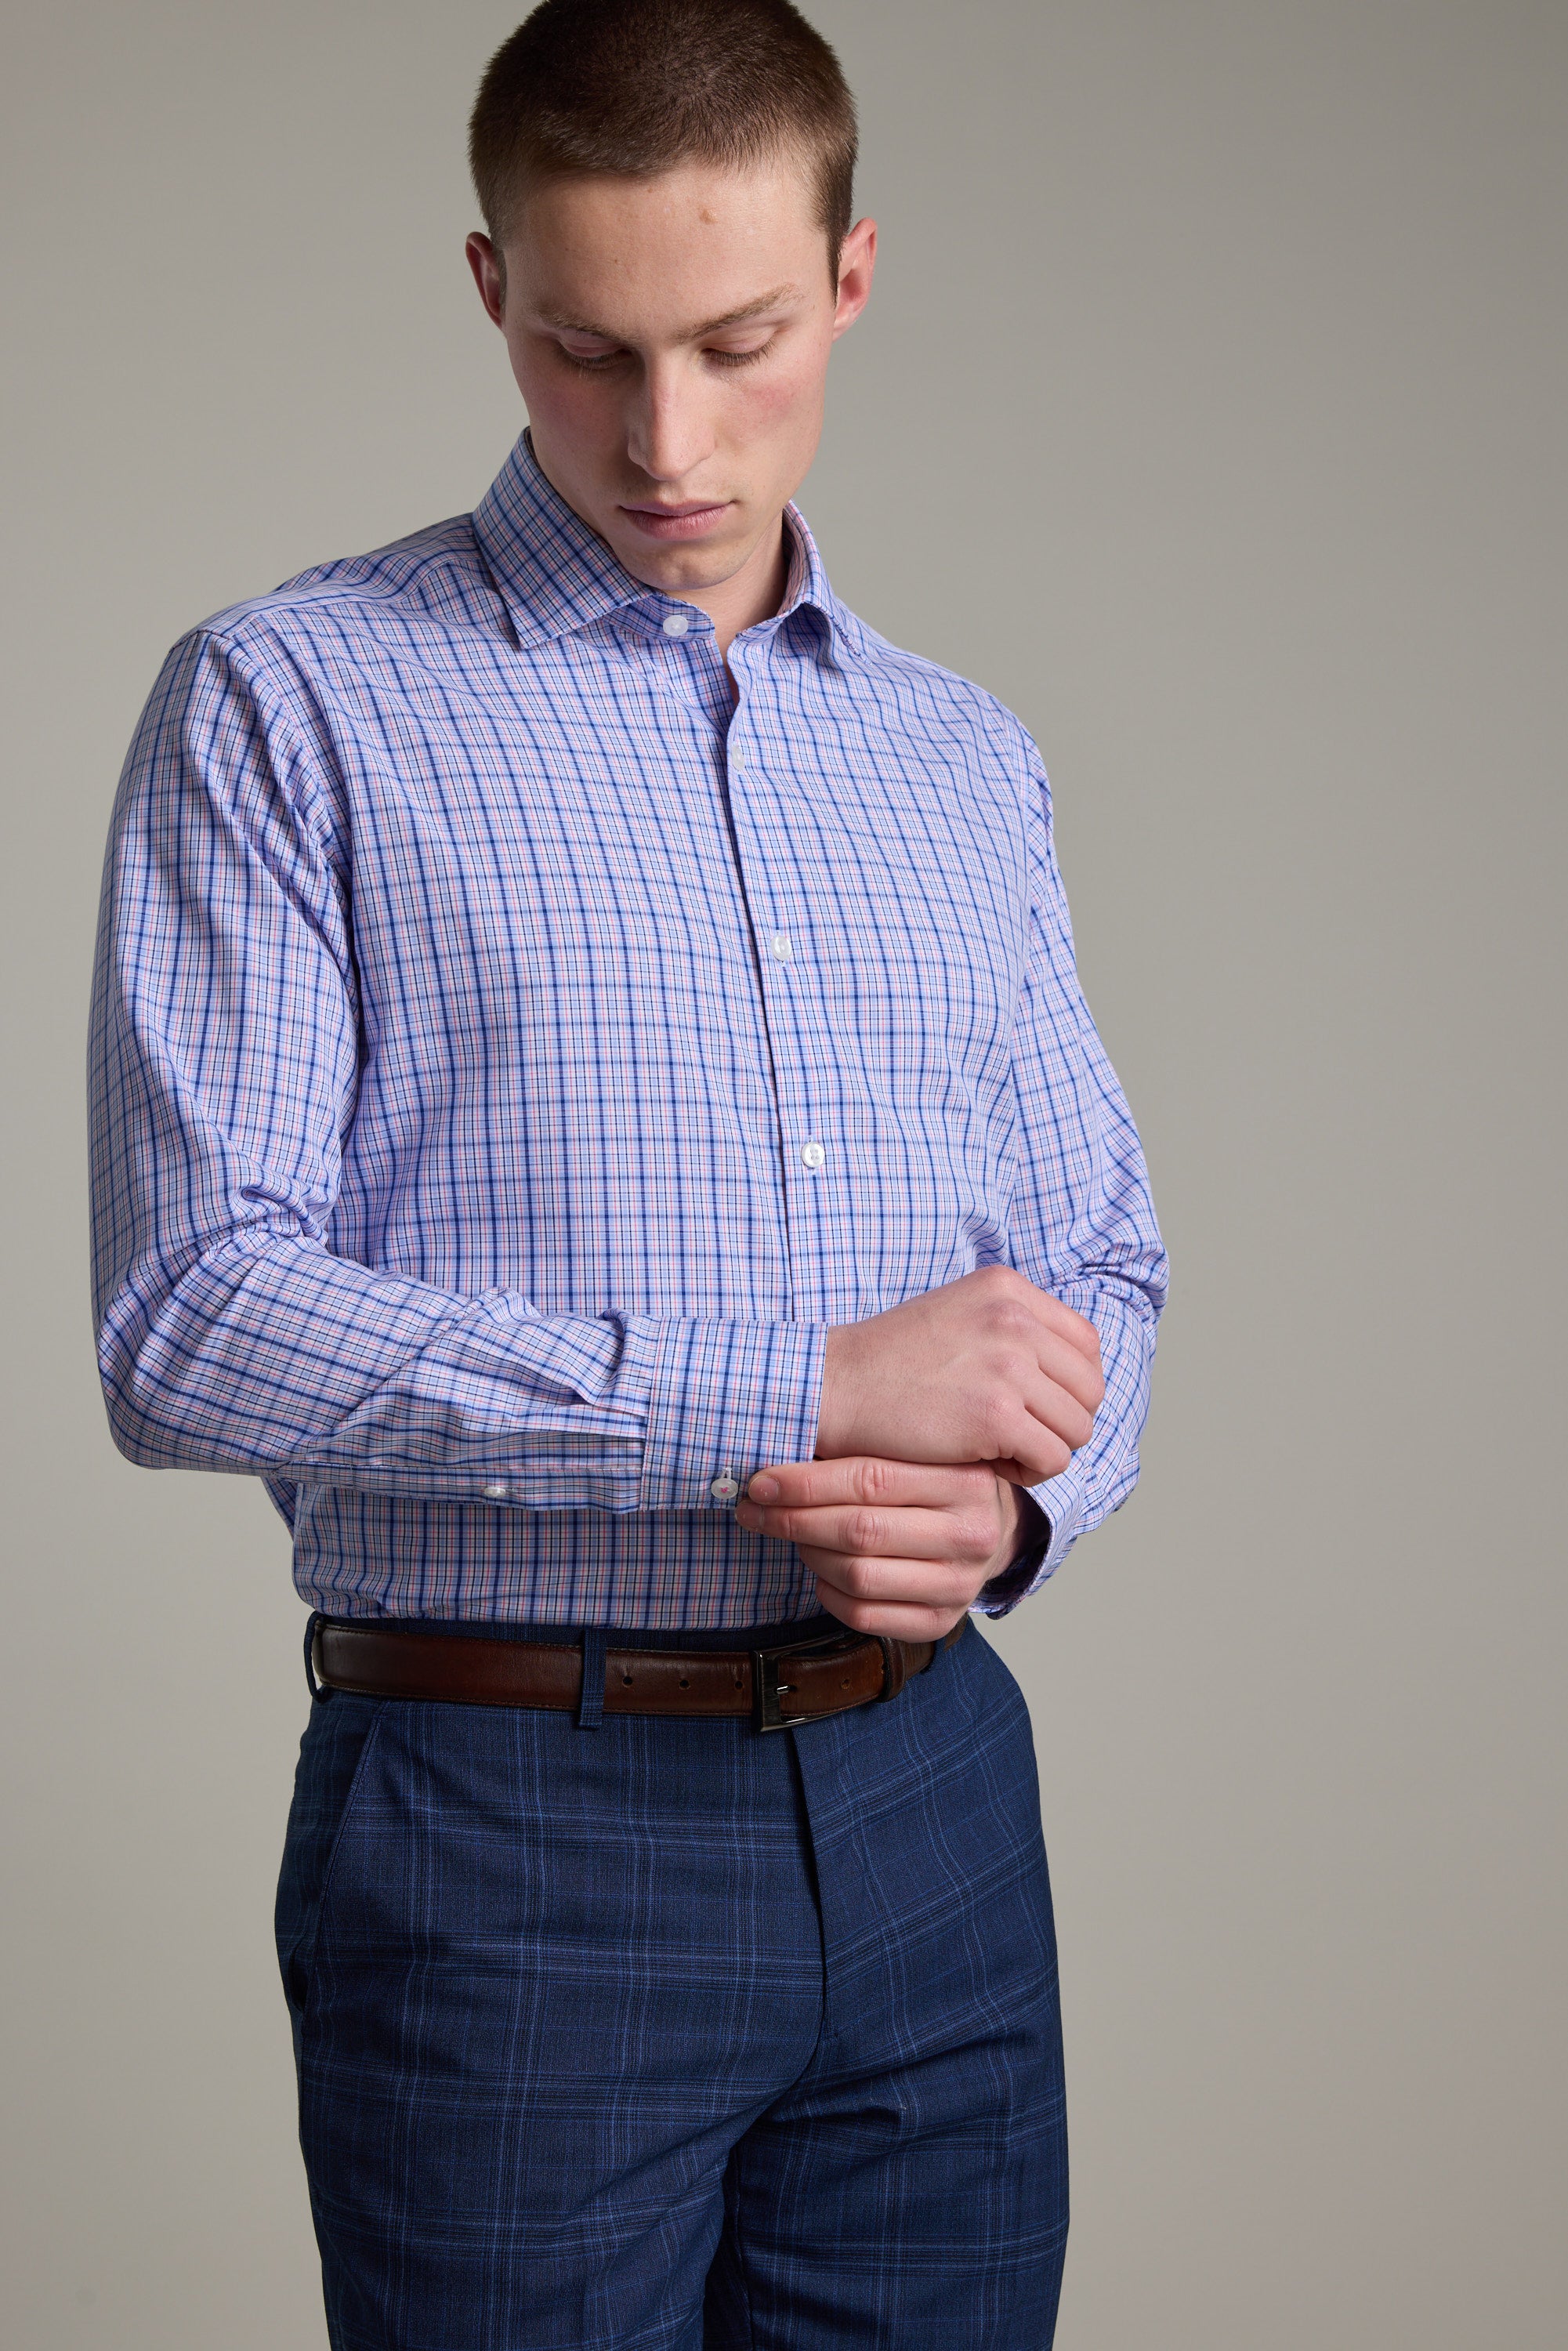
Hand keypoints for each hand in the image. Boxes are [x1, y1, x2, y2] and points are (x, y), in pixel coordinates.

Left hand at [736, 1456, 1034, 1638]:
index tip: (761, 1482)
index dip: (806, 1483)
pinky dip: (827, 1592)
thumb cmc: (937, 1483)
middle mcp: (971, 1535)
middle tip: (754, 1510)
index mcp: (965, 1481)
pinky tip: (820, 1570)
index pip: (871, 1479)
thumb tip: (781, 1441)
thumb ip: (867, 1448)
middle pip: (860, 1531)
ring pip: (858, 1576)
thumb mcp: (921, 1452)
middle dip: (794, 1520)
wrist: (992, 1530)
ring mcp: (959, 1585)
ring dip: (809, 1554)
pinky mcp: (940, 1622)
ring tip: (791, 1534)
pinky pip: (863, 1614)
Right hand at [815, 1266, 1103, 1484]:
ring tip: (1002, 1450)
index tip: (1034, 1405)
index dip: (1069, 1384)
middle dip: (1061, 1421)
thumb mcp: (959, 1313)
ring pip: (1078, 1427)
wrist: (834, 1387)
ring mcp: (1008, 1365)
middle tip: (1019, 1436)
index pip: (1086, 1343)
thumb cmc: (891, 1362)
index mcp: (1008, 1288)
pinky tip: (991, 1464)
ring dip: (1046, 1448)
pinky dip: (1029, 1472)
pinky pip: (1053, 1458)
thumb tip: (1070, 1370)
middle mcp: (1014, 1318)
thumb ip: (1013, 1328)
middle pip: (1089, 1387)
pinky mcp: (996, 1414)